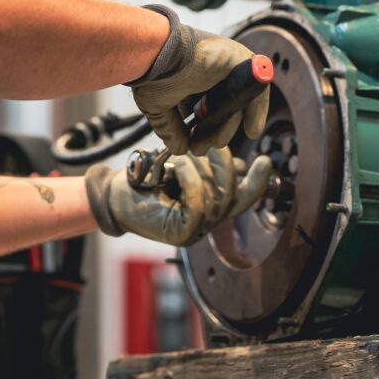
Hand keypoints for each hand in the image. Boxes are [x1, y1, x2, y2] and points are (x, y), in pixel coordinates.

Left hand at [84, 148, 271, 246]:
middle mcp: (207, 223)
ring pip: (216, 197)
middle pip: (234, 196)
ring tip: (181, 155)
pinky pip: (199, 203)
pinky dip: (190, 179)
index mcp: (210, 207)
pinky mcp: (181, 234)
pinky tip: (176, 166)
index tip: (265, 159)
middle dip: (224, 165)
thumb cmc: (144, 179)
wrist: (113, 193)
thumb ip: (207, 169)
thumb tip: (237, 165)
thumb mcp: (179, 168)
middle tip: (209, 145)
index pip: (243, 198)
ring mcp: (195, 232)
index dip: (258, 181)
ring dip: (199, 168)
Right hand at [129, 5, 269, 154]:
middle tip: (200, 147)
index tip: (194, 145)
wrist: (159, 53)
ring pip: (236, 105)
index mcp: (189, 79)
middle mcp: (209, 74)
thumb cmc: (154, 73)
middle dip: (212, 134)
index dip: (201, 130)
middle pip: (220, 111)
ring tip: (214, 140)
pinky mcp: (241, 62)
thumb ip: (170, 128)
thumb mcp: (157, 106)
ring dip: (227, 128)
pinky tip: (251, 130)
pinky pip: (257, 91)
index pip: (203, 109)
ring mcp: (226, 68)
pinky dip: (257, 112)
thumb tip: (180, 149)